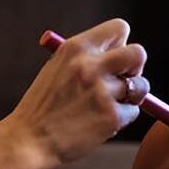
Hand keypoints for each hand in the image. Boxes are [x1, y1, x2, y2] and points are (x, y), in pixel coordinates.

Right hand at [3, 19, 147, 168]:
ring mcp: (103, 91)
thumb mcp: (55, 69)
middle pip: (138, 53)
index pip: (119, 28)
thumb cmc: (41, 107)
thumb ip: (85, 59)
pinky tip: (98, 122)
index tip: (114, 59)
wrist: (28, 140)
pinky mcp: (111, 116)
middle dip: (135, 67)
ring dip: (130, 96)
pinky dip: (121, 118)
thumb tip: (117, 55)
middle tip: (124, 80)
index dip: (121, 44)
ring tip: (107, 105)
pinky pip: (132, 112)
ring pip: (140, 87)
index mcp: (75, 48)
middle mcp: (91, 65)